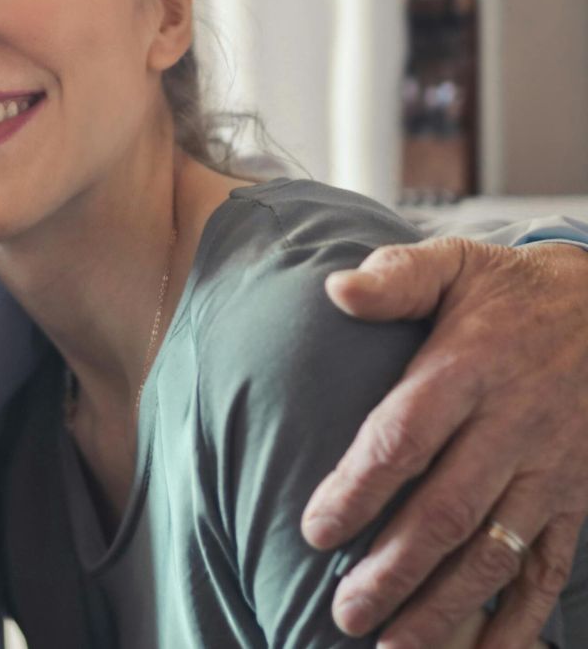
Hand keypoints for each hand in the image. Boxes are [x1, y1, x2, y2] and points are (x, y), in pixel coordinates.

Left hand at [304, 237, 587, 647]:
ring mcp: (550, 470)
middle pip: (447, 511)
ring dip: (447, 607)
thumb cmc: (510, 292)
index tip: (316, 530)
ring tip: (395, 646)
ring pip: (496, 552)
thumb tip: (338, 290)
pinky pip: (550, 567)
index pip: (405, 439)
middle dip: (395, 570)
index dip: (360, 488)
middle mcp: (511, 429)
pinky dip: (520, 617)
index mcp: (469, 372)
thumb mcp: (456, 265)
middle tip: (345, 612)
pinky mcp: (577, 499)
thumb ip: (397, 277)